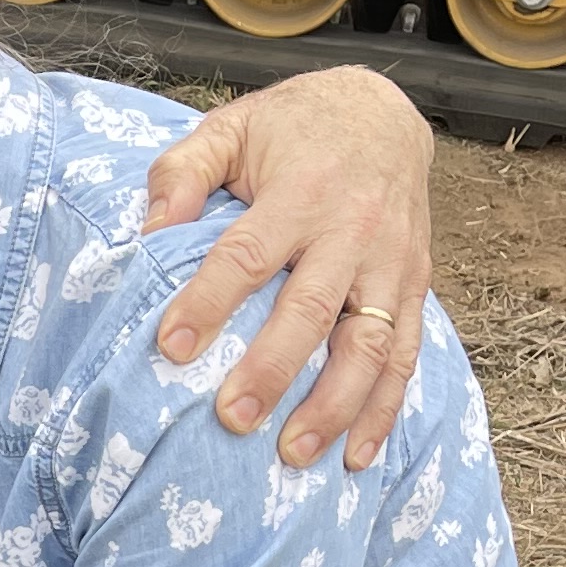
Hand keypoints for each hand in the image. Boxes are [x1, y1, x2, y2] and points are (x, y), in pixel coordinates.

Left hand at [144, 64, 433, 469]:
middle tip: (234, 420)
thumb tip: (150, 231)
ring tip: (294, 454)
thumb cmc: (292, 129)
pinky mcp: (416, 285)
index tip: (170, 348)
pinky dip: (386, 409)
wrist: (383, 111)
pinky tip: (355, 455)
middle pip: (313, 309)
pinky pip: (406, 354)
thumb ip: (184, 172)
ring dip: (335, 405)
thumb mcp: (231, 128)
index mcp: (301, 191)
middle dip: (273, 369)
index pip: (249, 255)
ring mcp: (391, 263)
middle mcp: (353, 230)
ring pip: (370, 343)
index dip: (209, 301)